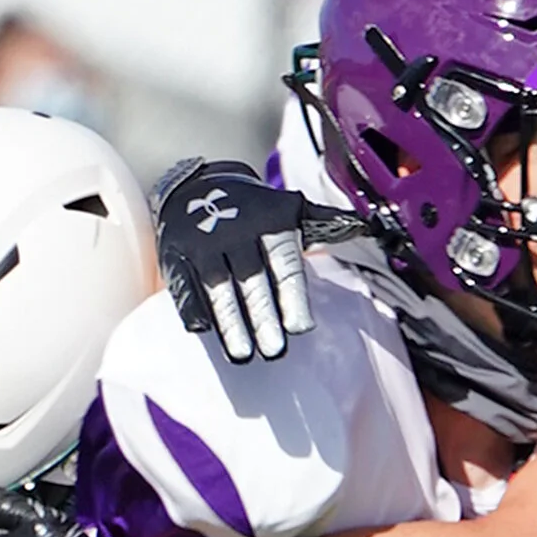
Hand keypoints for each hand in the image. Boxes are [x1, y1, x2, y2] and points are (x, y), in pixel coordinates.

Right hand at [153, 157, 315, 364]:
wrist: (199, 182)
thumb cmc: (255, 211)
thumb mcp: (290, 209)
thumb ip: (324, 223)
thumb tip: (361, 225)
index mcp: (270, 221)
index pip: (284, 262)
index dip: (292, 297)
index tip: (300, 329)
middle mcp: (235, 229)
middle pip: (252, 278)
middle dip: (262, 316)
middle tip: (274, 350)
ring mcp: (202, 240)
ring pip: (218, 286)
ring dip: (230, 322)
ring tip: (243, 354)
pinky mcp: (175, 252)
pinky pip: (183, 282)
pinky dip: (192, 305)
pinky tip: (203, 329)